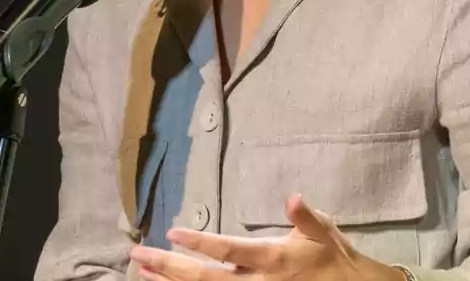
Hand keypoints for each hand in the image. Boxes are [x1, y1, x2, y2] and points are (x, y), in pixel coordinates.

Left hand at [128, 193, 405, 280]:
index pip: (229, 251)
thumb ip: (305, 217)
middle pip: (205, 279)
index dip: (200, 243)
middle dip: (169, 267)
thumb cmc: (331, 255)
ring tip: (141, 273)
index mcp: (272, 259)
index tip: (172, 232)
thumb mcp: (323, 231)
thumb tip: (293, 197)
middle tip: (138, 255)